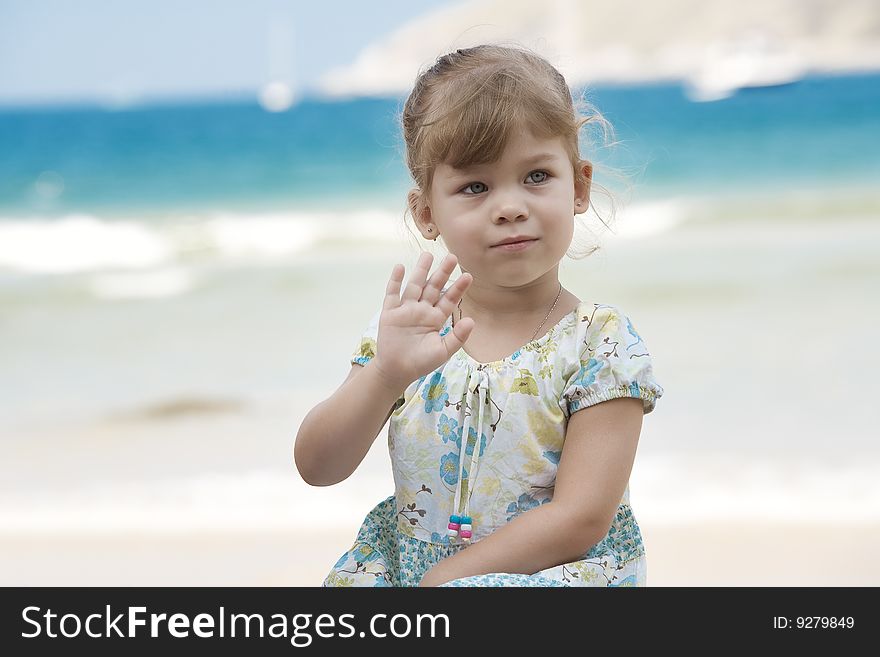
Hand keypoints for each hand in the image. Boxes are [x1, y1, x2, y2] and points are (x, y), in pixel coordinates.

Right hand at [371, 252, 474, 390]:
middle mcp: (422, 310)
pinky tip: (400, 267)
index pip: (449, 299)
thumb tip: (472, 320)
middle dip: (442, 272)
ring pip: (415, 285)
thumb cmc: (421, 362)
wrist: (397, 371)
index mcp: (436, 318)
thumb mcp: (443, 351)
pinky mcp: (390, 312)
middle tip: (452, 257)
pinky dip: (395, 281)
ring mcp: (406, 309)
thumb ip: (457, 336)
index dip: (458, 288)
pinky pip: (392, 294)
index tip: (469, 275)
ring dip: (421, 271)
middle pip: (434, 287)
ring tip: (427, 255)